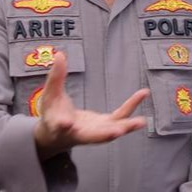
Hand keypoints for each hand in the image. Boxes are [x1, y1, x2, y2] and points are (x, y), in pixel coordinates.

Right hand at [33, 51, 148, 159]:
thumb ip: (55, 76)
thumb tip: (60, 55)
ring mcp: (94, 132)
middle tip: (117, 132)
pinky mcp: (105, 127)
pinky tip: (142, 95)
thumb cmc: (52, 113)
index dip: (63, 124)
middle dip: (105, 135)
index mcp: (59, 126)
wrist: (57, 135)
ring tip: (141, 122)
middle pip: (92, 136)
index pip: (60, 126)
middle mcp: (78, 133)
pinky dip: (130, 108)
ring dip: (126, 127)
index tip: (66, 123)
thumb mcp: (50, 94)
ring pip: (110, 131)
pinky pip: (119, 118)